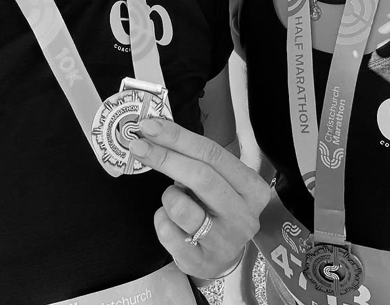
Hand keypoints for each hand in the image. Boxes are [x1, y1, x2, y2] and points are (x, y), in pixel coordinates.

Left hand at [128, 117, 269, 279]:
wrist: (224, 256)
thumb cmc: (218, 208)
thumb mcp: (220, 181)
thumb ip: (198, 158)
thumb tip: (157, 130)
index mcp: (252, 188)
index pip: (213, 154)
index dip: (179, 137)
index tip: (151, 126)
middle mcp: (243, 216)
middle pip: (200, 176)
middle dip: (164, 157)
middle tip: (138, 146)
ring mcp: (225, 242)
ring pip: (180, 206)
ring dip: (168, 196)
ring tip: (176, 200)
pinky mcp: (202, 263)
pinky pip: (167, 231)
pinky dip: (162, 220)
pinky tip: (174, 224)